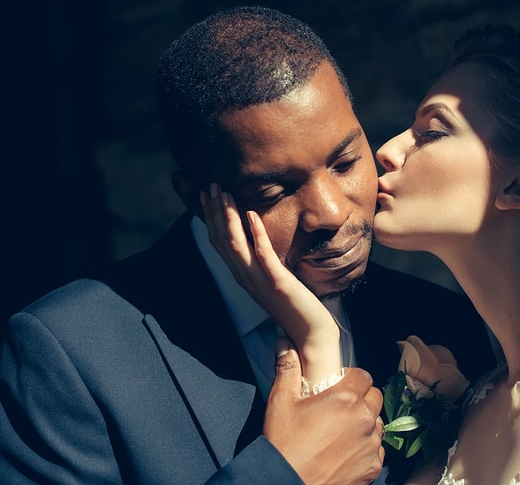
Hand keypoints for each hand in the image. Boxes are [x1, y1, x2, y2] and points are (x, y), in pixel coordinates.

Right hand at [201, 184, 340, 381]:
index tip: (209, 195)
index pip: (220, 242)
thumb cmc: (295, 306)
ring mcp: (259, 280)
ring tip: (226, 194)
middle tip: (212, 186)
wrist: (310, 334)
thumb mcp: (273, 278)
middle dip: (215, 211)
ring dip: (229, 217)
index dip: (212, 218)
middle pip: (222, 240)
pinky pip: (263, 254)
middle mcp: (246, 277)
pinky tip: (252, 214)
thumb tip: (258, 239)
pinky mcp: (278, 282)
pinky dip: (256, 233)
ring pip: (235, 245)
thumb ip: (262, 261)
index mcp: (243, 275)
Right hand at [265, 338, 384, 484]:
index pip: (363, 375)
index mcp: (346, 399)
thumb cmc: (284, 444)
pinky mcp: (372, 468)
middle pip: (374, 398)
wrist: (286, 483)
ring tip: (343, 429)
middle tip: (340, 406)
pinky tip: (346, 450)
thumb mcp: (281, 402)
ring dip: (365, 422)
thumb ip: (287, 369)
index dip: (350, 377)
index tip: (337, 385)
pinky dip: (366, 447)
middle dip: (361, 398)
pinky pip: (377, 450)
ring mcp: (370, 445)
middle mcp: (364, 420)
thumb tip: (284, 344)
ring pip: (377, 424)